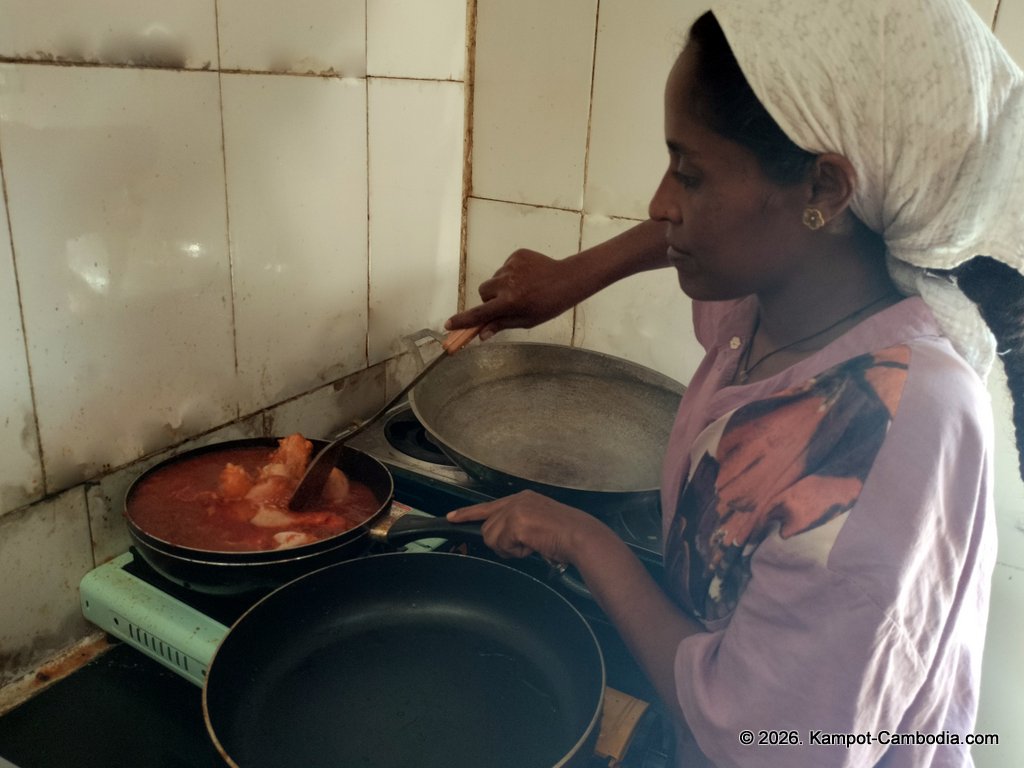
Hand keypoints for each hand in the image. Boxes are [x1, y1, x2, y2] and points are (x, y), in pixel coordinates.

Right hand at [445, 250, 581, 340]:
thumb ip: (501, 325)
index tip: (449, 324)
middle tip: (505, 304)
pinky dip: (510, 274)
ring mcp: (511, 266)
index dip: (463, 320)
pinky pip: (504, 267)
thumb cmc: (549, 304)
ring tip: (521, 289)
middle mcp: (507, 283)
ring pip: (494, 279)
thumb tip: (481, 335)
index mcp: (510, 302)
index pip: (480, 313)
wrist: (567, 279)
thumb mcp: (526, 320)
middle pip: (483, 292)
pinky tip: (526, 278)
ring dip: (501, 286)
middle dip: (489, 299)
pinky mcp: (516, 255)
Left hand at [446, 490, 607, 565]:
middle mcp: (517, 500)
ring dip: (509, 549)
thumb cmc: (566, 536)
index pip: (488, 505)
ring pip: (491, 537)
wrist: (581, 537)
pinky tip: (532, 546)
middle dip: (501, 543)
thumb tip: (501, 539)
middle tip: (524, 547)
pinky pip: (502, 545)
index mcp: (523, 498)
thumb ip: (518, 525)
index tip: (451, 517)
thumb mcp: (538, 522)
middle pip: (488, 527)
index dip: (468, 513)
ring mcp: (516, 509)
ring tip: (531, 545)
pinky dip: (516, 552)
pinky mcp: (516, 522)